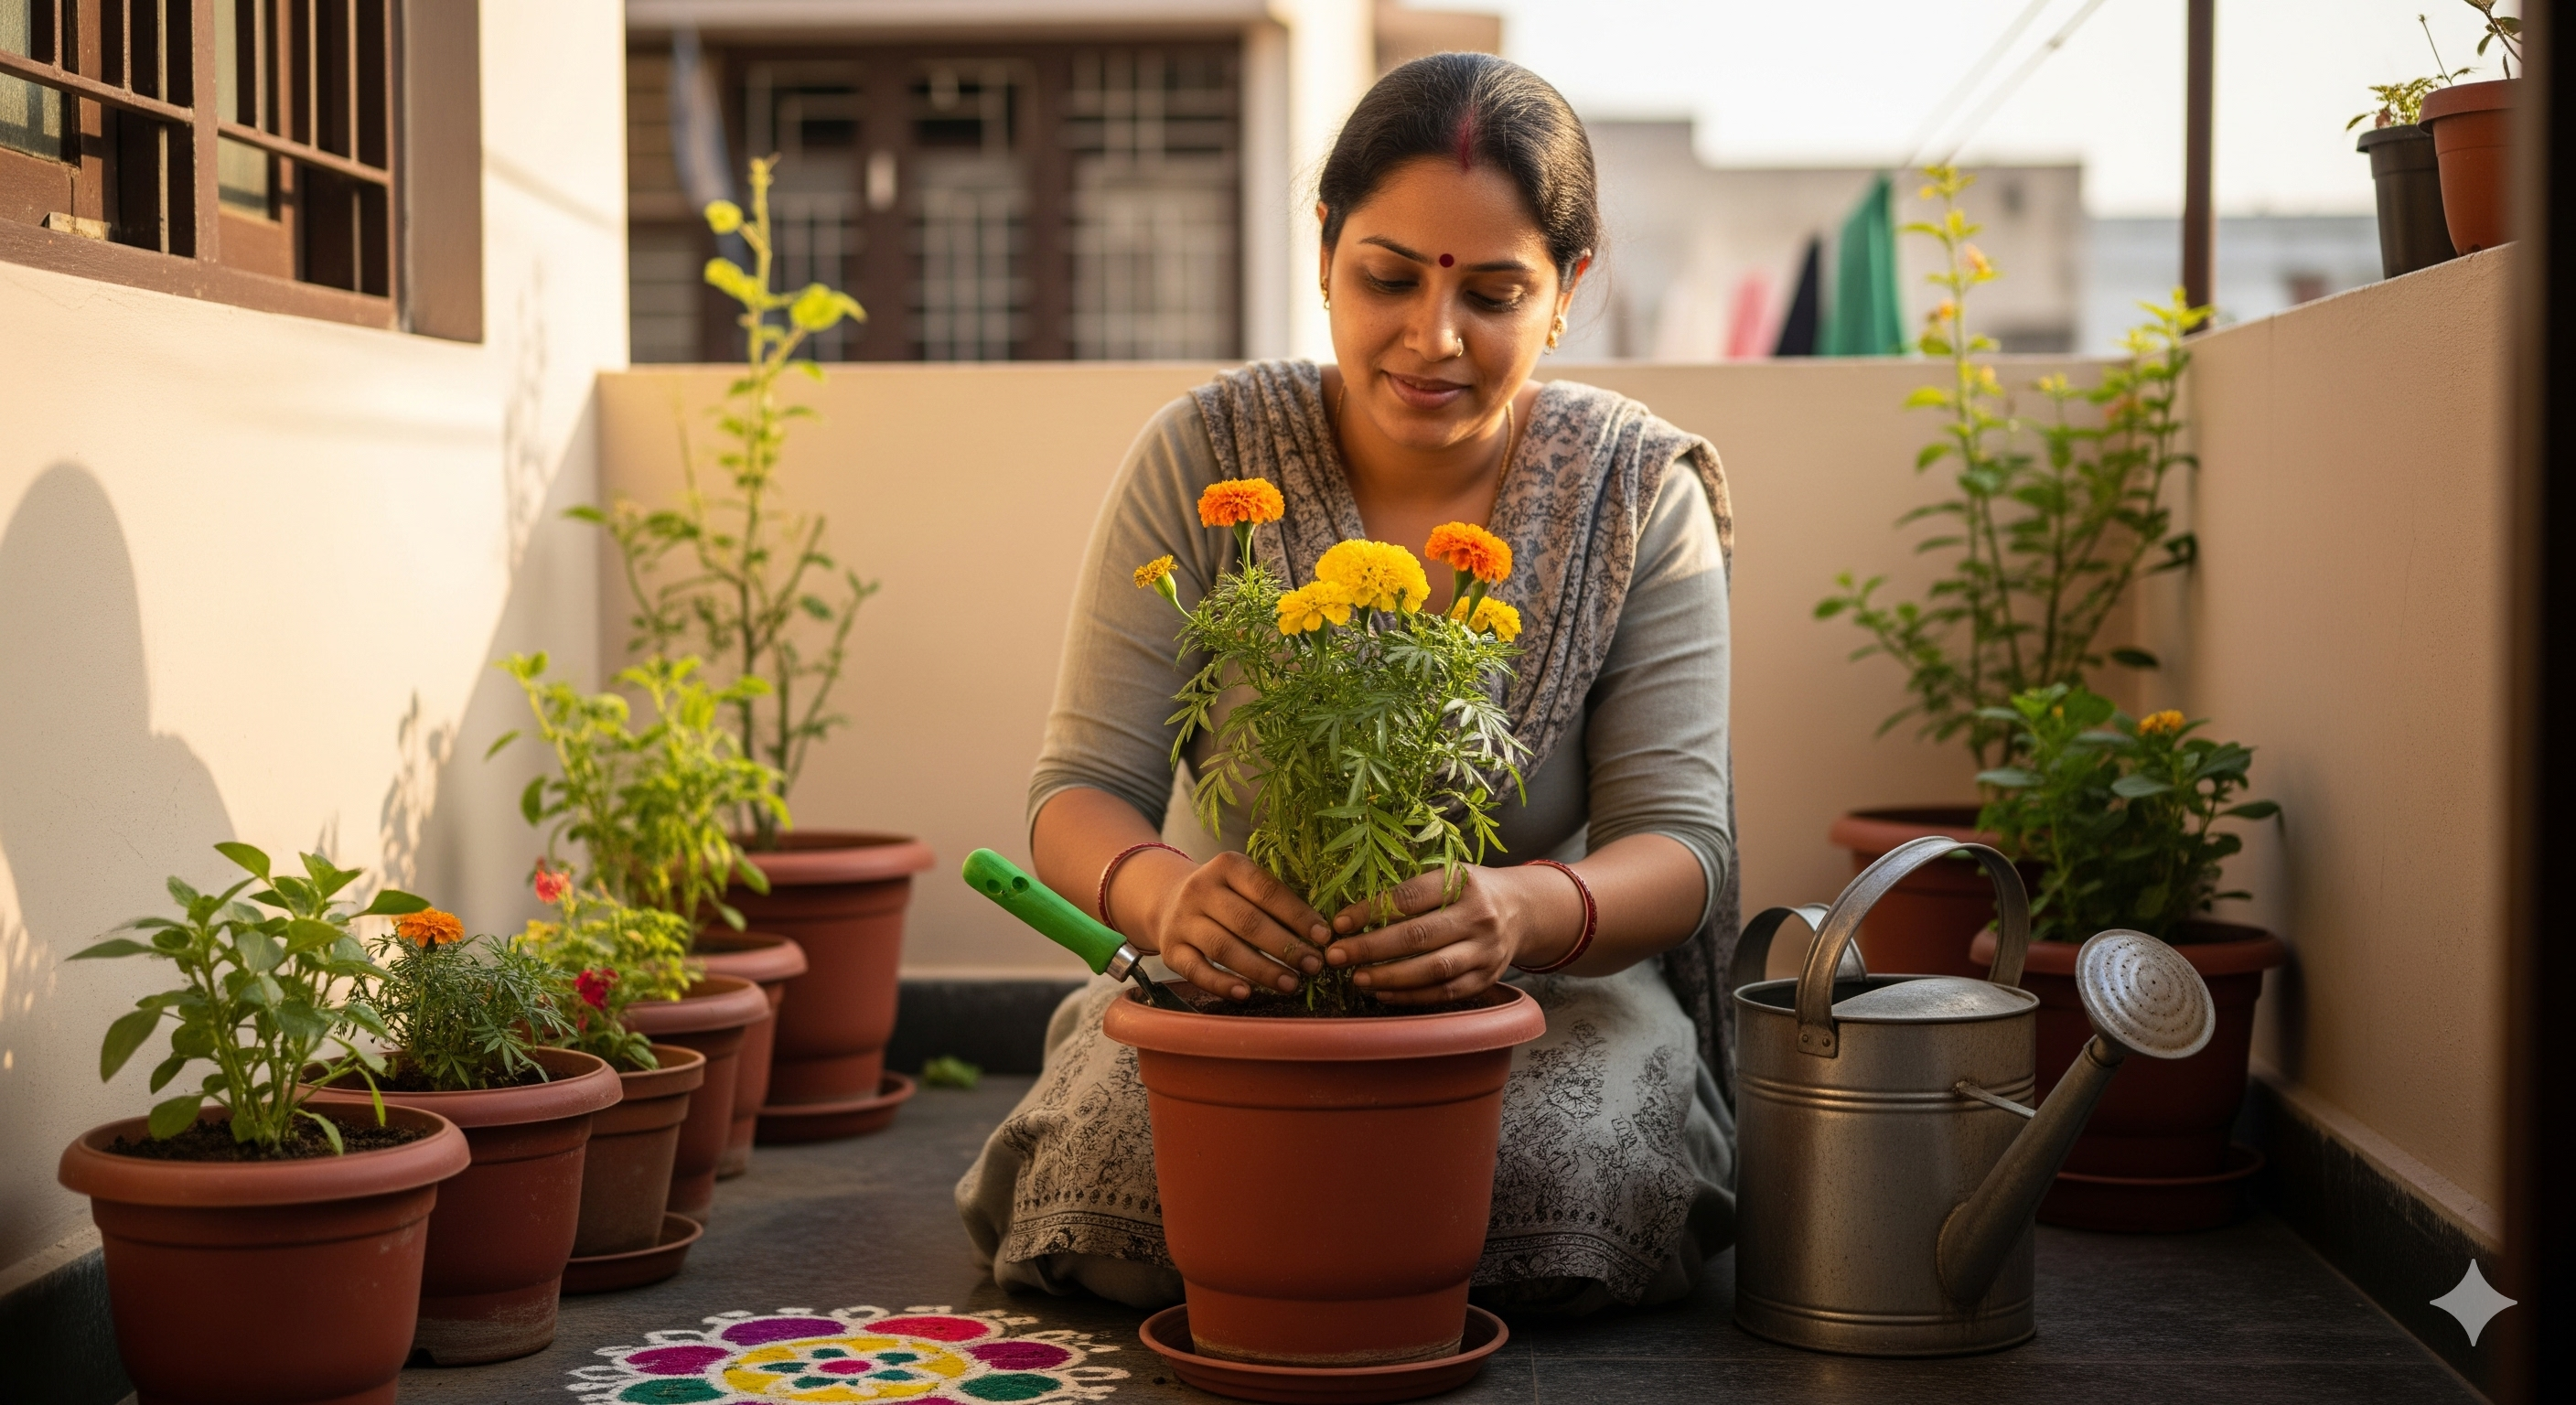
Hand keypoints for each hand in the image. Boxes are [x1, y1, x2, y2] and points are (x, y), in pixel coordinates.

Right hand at [1124, 851, 1330, 1000]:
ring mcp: (1182, 921)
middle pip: (1247, 922)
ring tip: (1292, 984)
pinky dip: (1222, 984)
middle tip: (1314, 966)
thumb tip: (1319, 934)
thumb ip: (1274, 900)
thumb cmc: (1224, 895)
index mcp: (1227, 866)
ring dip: (1262, 969)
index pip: (1266, 890)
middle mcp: (1200, 890)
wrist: (1167, 900)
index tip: (1324, 936)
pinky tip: (1247, 994)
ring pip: (1224, 948)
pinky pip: (1198, 971)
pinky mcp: (1171, 950)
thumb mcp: (1243, 883)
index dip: (1297, 915)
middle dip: (1285, 946)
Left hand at [1323, 863, 1581, 1005]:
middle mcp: (1478, 916)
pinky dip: (1410, 996)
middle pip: (1417, 936)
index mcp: (1463, 882)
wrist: (1524, 910)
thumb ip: (1410, 893)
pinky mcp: (1487, 978)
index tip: (1338, 924)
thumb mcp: (1449, 876)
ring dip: (1389, 977)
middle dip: (1370, 948)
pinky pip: (1444, 992)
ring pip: (1432, 969)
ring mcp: (1485, 950)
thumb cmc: (1470, 891)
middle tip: (1336, 956)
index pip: (1409, 898)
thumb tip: (1352, 916)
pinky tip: (1383, 993)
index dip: (1370, 912)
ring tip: (1357, 978)